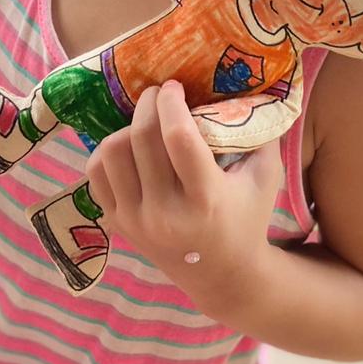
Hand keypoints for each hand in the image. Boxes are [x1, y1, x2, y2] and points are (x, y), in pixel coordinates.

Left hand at [85, 80, 282, 307]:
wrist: (222, 276)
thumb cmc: (247, 219)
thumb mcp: (266, 177)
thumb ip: (261, 133)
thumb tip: (256, 87)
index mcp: (205, 198)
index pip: (178, 137)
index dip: (172, 103)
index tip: (175, 86)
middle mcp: (166, 213)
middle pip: (142, 137)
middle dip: (148, 103)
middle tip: (158, 93)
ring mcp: (137, 221)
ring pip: (112, 151)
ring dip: (127, 126)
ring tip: (144, 123)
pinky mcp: (118, 224)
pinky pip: (96, 173)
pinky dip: (107, 152)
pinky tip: (127, 146)